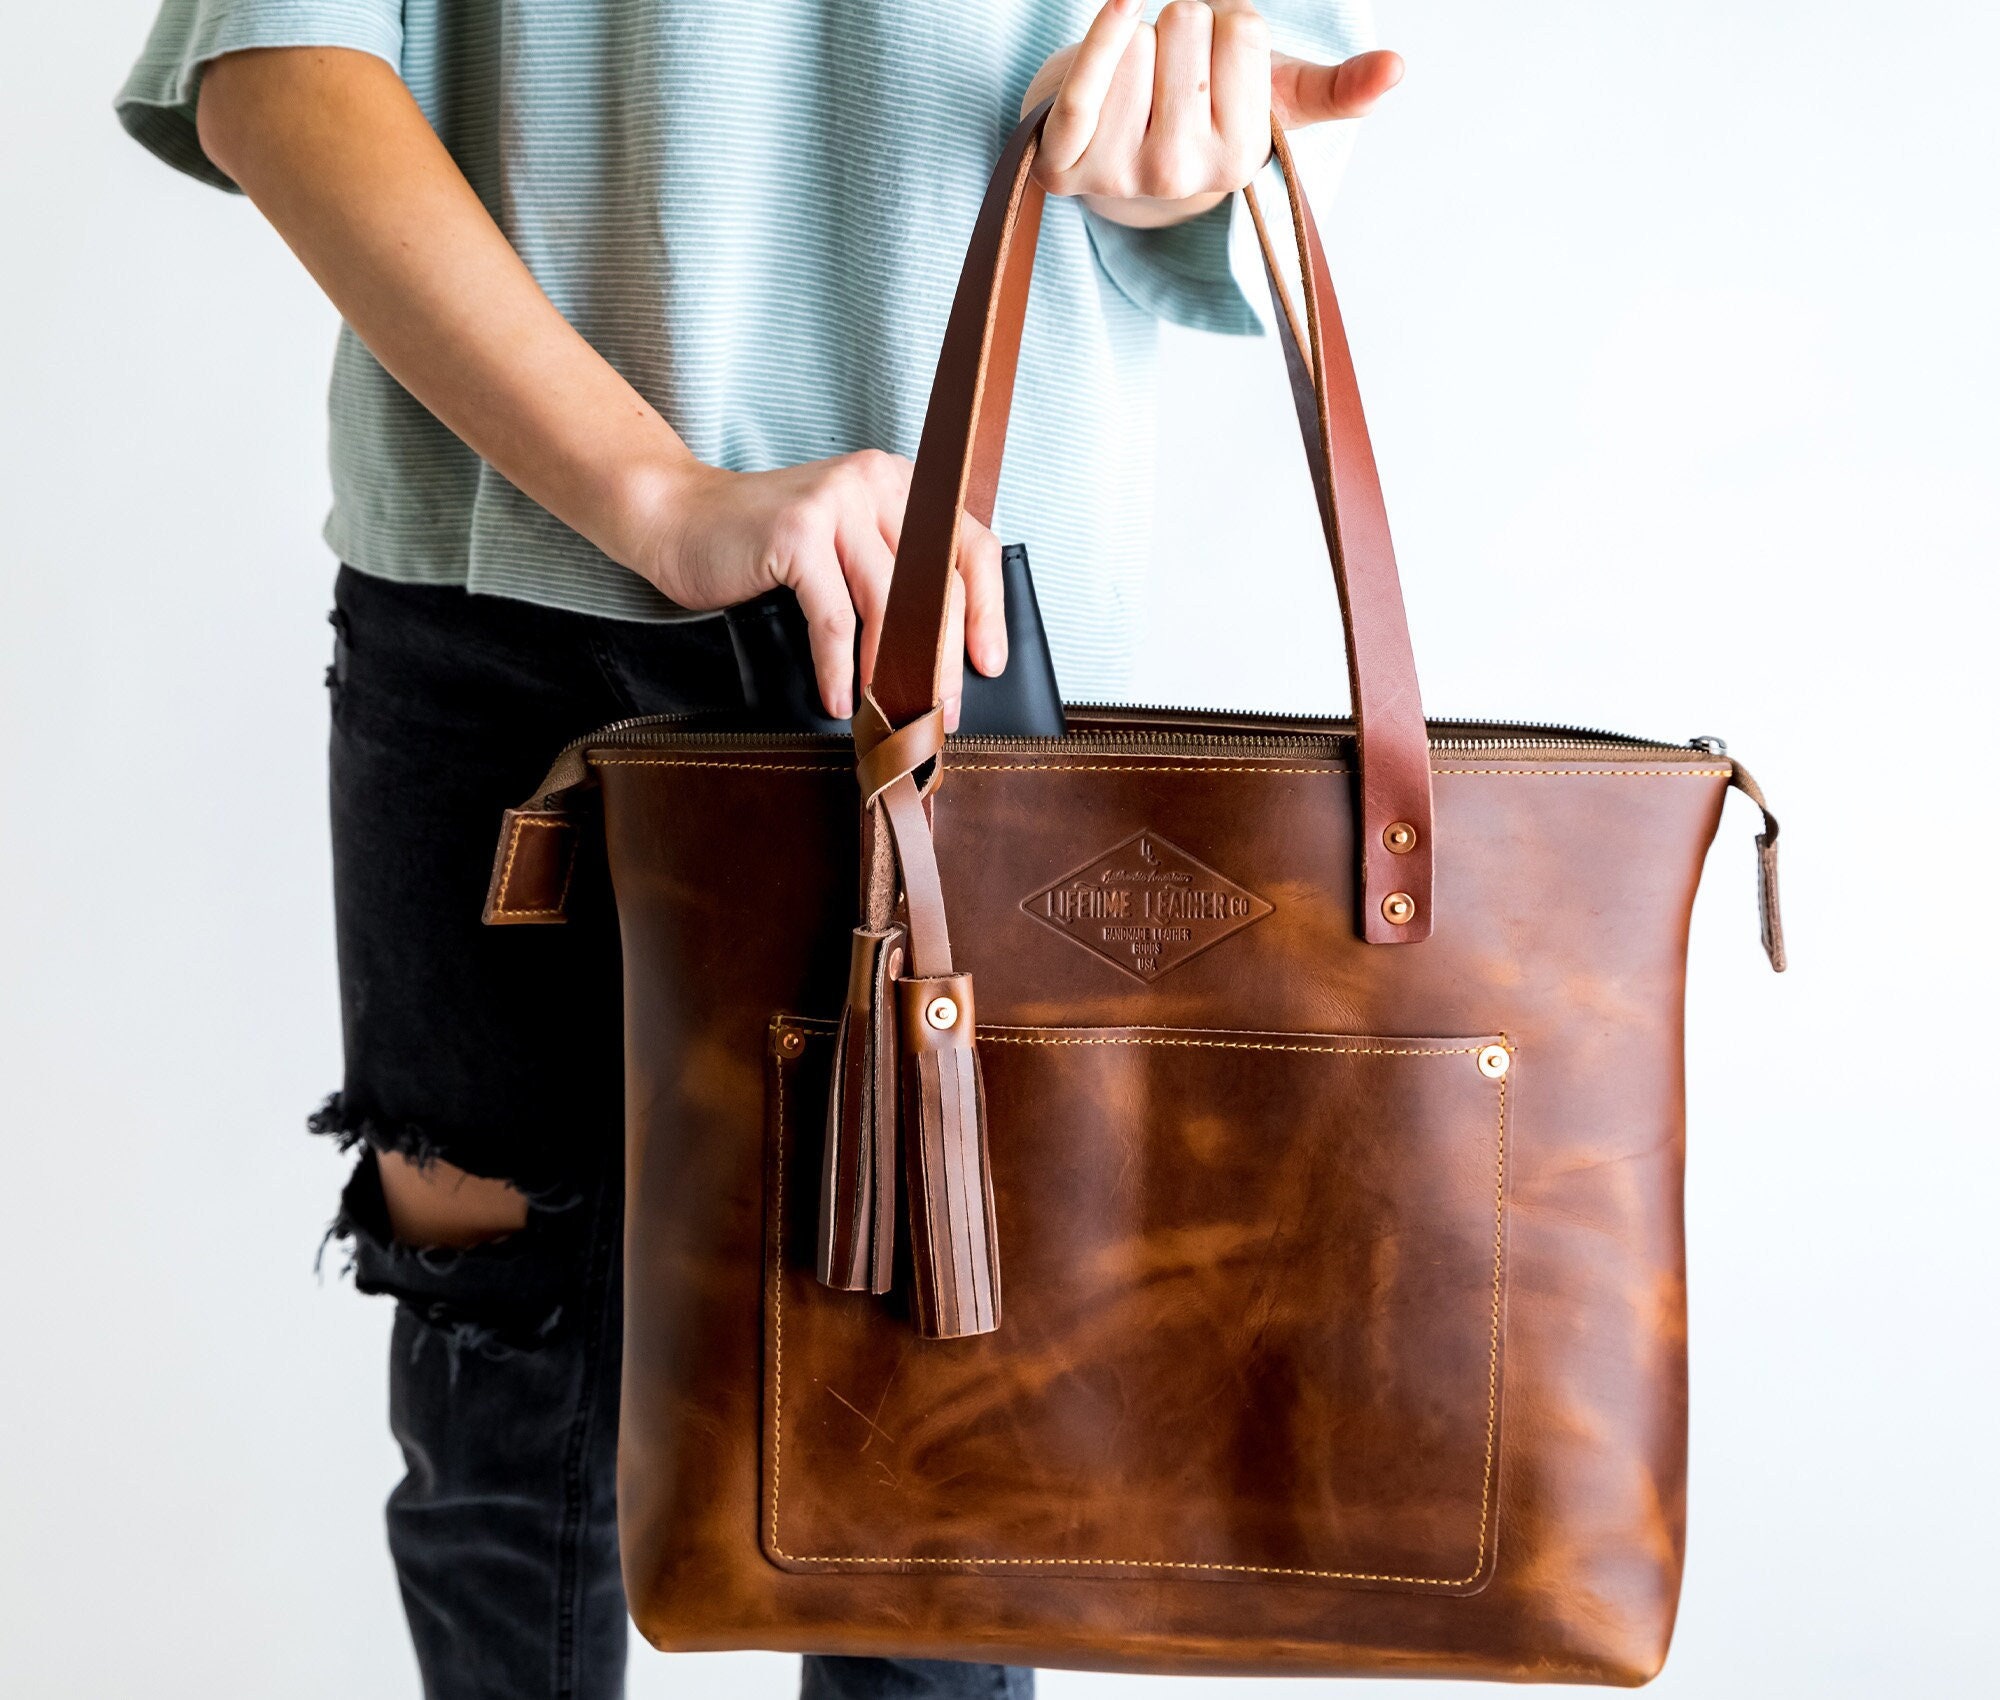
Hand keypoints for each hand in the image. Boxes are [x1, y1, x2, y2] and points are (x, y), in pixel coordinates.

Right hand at [632, 452, 1004, 728]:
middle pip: (937, 580)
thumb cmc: (763, 546)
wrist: (676, 519)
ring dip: (894, 670)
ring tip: (895, 715)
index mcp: (899, 483)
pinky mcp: (799, 532)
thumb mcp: (843, 548)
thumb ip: (890, 573)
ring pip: (891, 603)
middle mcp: (875, 482)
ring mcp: (837, 502)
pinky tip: (838, 700)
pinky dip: (837, 667)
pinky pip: (834, 617)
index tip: (989, 663)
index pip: (970, 545)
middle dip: (942, 655)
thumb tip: (942, 653)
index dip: (986, 609)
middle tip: (943, 709)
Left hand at [1022, 0, 1402, 226]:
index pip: (1240, 28)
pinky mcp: (1063, 162)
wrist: (1109, 150)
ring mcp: (1120, 174)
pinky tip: (1119, 9)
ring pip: (1137, 39)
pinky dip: (1102, 31)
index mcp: (1240, 157)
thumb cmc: (1196, 109)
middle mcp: (1182, 176)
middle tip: (1171, 65)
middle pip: (1185, 24)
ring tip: (1137, 79)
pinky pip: (1087, 79)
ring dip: (1135, 38)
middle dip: (1180, 25)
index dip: (1226, 22)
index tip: (1215, 56)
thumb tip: (1397, 69)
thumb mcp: (1271, 97)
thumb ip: (1337, 89)